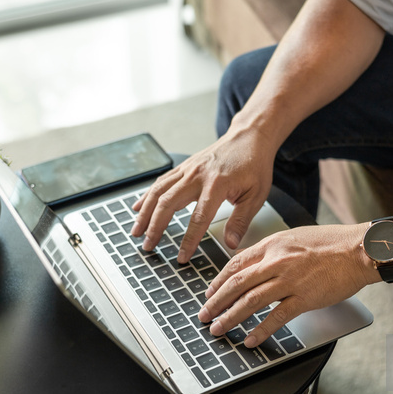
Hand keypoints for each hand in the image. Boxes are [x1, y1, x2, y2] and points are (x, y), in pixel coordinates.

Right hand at [132, 129, 275, 262]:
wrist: (249, 137)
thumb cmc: (254, 165)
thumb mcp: (256, 195)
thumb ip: (242, 220)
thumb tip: (231, 243)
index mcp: (218, 184)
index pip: (199, 218)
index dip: (189, 239)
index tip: (181, 256)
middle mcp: (198, 175)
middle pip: (169, 203)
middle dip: (155, 227)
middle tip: (148, 246)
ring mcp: (188, 169)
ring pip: (159, 191)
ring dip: (145, 213)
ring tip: (136, 231)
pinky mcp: (184, 166)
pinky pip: (161, 182)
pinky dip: (147, 196)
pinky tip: (137, 208)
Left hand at [197, 224, 372, 346]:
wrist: (359, 249)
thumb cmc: (332, 242)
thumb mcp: (295, 237)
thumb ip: (273, 250)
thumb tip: (254, 263)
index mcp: (273, 245)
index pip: (236, 263)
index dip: (218, 281)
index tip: (209, 293)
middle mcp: (276, 262)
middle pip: (236, 284)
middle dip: (216, 302)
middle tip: (204, 315)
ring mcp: (289, 280)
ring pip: (250, 301)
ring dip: (230, 317)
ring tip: (218, 329)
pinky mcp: (304, 298)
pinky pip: (276, 317)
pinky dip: (261, 331)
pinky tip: (250, 340)